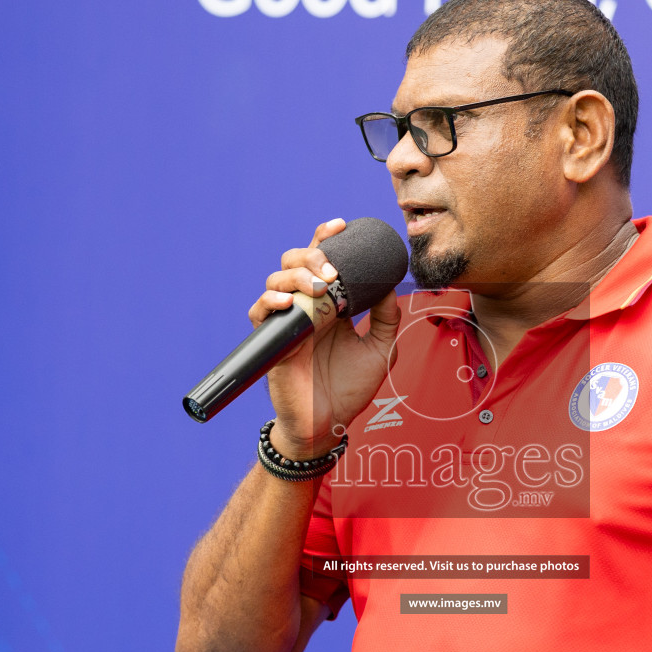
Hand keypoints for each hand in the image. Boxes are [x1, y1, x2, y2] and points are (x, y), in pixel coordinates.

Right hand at [248, 218, 400, 459]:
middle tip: (333, 268)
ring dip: (297, 275)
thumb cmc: (350, 389)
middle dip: (312, 253)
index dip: (326, 239)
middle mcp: (306, 308)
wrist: (328, 425)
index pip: (323, 261)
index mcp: (330, 305)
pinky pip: (261, 312)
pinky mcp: (273, 342)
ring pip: (277, 280)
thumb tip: (390, 284)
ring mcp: (287, 323)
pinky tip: (291, 301)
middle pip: (295, 261)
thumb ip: (387, 317)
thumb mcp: (381, 350)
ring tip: (320, 286)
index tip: (341, 225)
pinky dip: (272, 300)